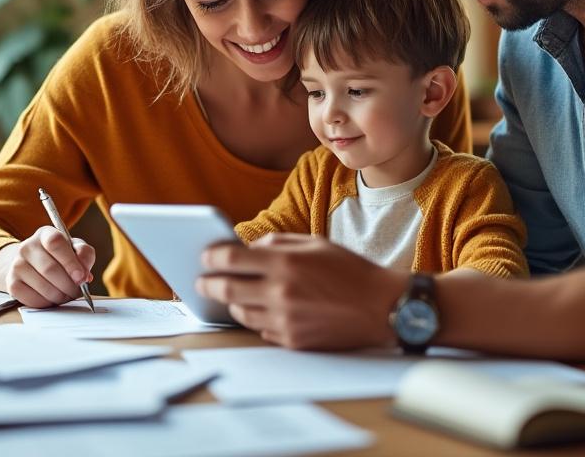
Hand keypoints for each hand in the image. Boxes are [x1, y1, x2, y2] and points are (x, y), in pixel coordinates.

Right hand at [0, 227, 95, 307]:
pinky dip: (48, 303)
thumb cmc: (58, 256)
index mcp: (45, 234)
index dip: (70, 262)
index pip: (55, 242)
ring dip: (61, 296)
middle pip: (50, 269)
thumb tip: (85, 274)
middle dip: (69, 285)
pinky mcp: (11, 284)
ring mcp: (16, 265)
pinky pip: (33, 299)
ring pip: (43, 287)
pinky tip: (52, 298)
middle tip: (77, 291)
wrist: (31, 265)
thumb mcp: (74, 249)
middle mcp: (27, 246)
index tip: (81, 277)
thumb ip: (84, 255)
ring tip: (66, 295)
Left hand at [196, 233, 407, 349]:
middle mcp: (280, 293)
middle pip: (225, 289)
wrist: (382, 308)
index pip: (229, 260)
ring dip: (232, 301)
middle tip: (202, 280)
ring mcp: (284, 320)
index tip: (204, 256)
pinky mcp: (292, 341)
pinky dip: (257, 318)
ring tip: (233, 293)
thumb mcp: (315, 243)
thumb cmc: (350, 271)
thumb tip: (247, 249)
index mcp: (285, 263)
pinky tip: (264, 308)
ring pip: (239, 312)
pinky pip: (261, 329)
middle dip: (208, 283)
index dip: (211, 257)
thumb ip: (278, 244)